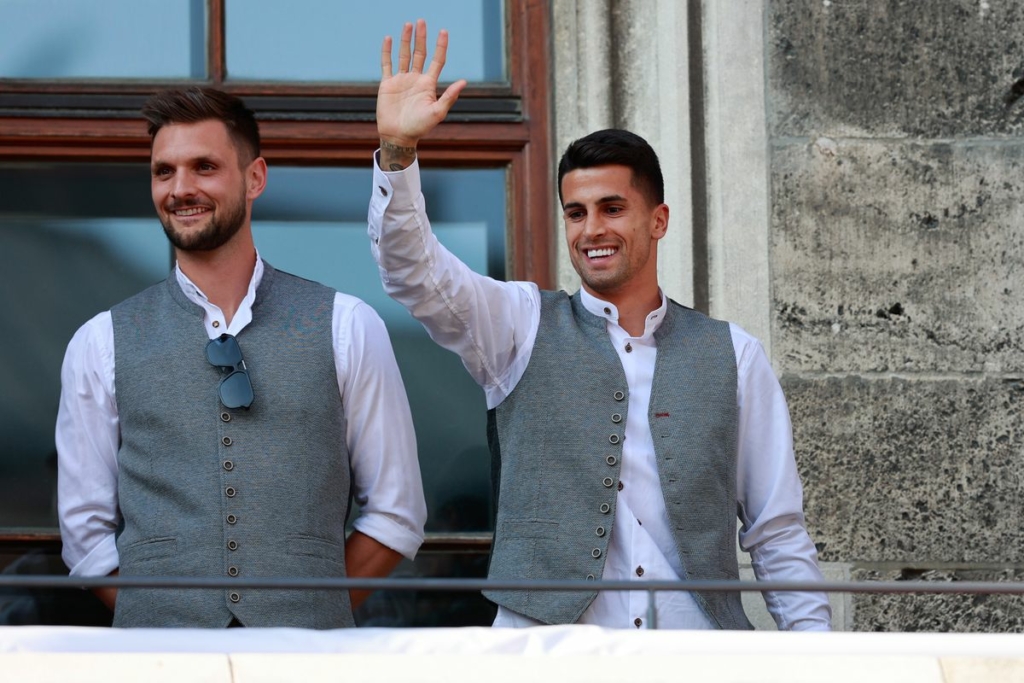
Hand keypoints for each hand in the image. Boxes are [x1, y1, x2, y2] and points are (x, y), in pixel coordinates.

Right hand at [378, 19, 466, 168]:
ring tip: (408, 25)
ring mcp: (401, 80)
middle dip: (421, 38)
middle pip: (420, 53)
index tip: (443, 32)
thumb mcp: (437, 112)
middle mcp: (416, 79)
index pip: (436, 60)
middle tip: (422, 21)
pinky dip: (387, 52)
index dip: (440, 46)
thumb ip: (449, 96)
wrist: (399, 136)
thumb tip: (464, 82)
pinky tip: (388, 39)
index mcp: (428, 84)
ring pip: (404, 55)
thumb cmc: (420, 127)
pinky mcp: (387, 84)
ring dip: (406, 40)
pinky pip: (387, 64)